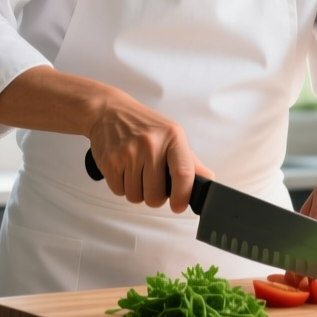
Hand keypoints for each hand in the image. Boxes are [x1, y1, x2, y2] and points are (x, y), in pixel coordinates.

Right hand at [87, 93, 212, 213]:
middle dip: (155, 197)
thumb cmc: (144, 125)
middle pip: (156, 194)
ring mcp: (128, 153)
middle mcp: (150, 144)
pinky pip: (119, 191)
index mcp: (172, 137)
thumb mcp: (172, 135)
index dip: (182, 196)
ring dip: (137, 192)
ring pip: (136, 196)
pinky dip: (122, 187)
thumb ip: (189, 161)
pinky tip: (124, 170)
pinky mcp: (109, 161)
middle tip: (152, 184)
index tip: (178, 205)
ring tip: (136, 173)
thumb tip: (208, 180)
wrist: (108, 111)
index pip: (183, 173)